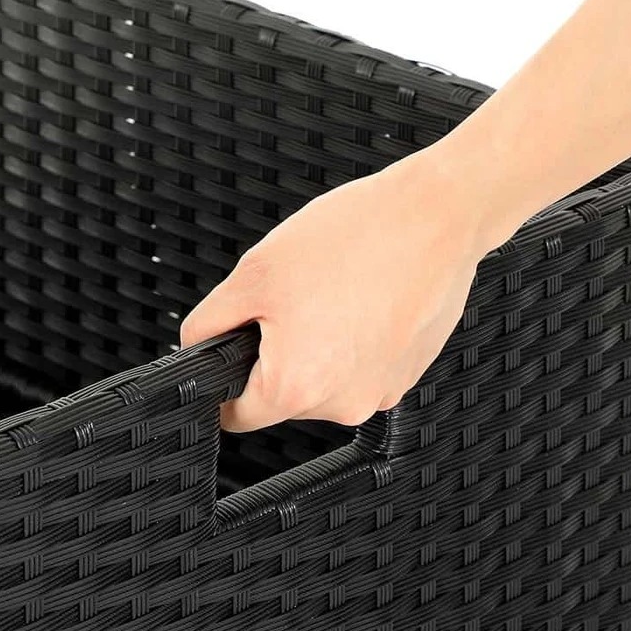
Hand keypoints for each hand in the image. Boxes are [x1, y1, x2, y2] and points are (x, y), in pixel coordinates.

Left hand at [177, 150, 490, 432]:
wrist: (435, 216)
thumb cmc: (353, 239)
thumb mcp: (254, 273)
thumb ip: (210, 322)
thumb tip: (194, 347)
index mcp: (296, 389)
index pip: (236, 415)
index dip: (223, 381)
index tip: (232, 347)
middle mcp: (343, 405)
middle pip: (282, 393)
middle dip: (276, 350)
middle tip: (294, 296)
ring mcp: (382, 392)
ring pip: (323, 377)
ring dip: (318, 341)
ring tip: (335, 287)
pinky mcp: (409, 372)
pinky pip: (361, 363)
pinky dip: (355, 336)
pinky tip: (364, 293)